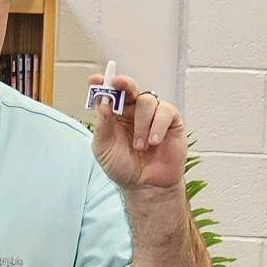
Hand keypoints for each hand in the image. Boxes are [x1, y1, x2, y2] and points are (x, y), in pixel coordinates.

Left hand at [88, 72, 185, 191]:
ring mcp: (152, 114)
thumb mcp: (104, 150)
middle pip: (129, 87)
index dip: (103, 85)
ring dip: (141, 124)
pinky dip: (157, 126)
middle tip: (117, 84)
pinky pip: (165, 112)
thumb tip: (102, 104)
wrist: (146, 186)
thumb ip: (102, 127)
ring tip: (140, 146)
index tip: (95, 80)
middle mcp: (133, 110)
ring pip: (146, 101)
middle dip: (123, 83)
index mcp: (115, 115)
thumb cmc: (124, 167)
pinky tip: (154, 142)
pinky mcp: (170, 120)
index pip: (109, 94)